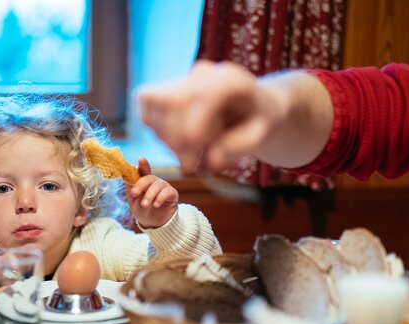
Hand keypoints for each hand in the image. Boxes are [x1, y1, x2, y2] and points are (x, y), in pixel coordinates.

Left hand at [127, 158, 177, 228]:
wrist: (154, 224)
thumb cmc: (142, 211)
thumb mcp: (133, 201)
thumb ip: (131, 189)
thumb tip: (127, 177)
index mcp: (144, 182)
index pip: (144, 170)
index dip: (143, 164)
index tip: (140, 159)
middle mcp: (155, 182)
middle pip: (149, 177)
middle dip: (140, 185)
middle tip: (134, 194)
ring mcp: (164, 187)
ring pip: (158, 185)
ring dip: (149, 195)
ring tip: (144, 205)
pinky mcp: (172, 194)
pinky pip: (167, 192)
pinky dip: (160, 198)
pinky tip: (156, 205)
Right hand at [138, 61, 331, 173]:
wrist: (255, 107)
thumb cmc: (259, 122)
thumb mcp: (263, 135)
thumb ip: (240, 147)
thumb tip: (211, 161)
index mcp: (231, 80)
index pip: (200, 98)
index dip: (192, 133)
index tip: (196, 164)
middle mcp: (204, 73)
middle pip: (172, 101)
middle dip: (176, 140)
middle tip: (191, 166)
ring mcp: (184, 78)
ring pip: (154, 104)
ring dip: (166, 138)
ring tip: (190, 151)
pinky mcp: (168, 88)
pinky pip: (145, 104)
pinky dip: (153, 127)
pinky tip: (174, 141)